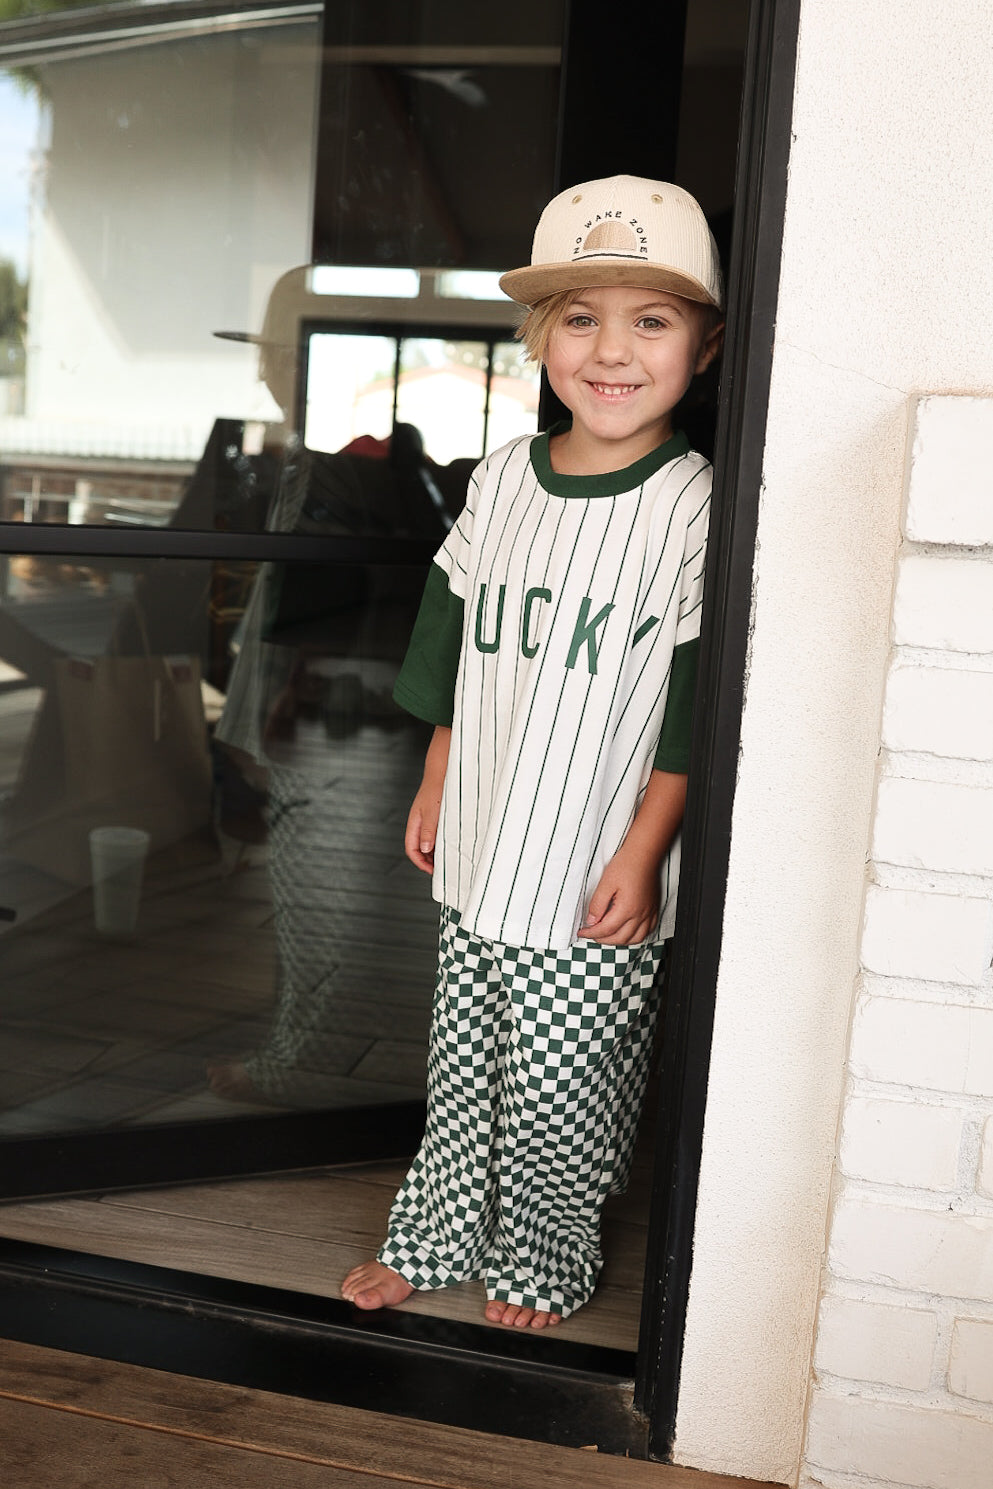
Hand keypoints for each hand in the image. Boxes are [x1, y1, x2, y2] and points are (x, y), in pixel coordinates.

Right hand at [403, 725, 450, 873]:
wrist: (445, 767)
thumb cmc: (438, 786)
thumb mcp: (434, 810)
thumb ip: (429, 830)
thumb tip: (425, 850)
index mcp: (415, 823)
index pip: (412, 850)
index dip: (420, 863)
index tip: (434, 871)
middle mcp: (420, 823)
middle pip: (421, 849)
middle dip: (430, 862)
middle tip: (446, 870)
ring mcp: (429, 819)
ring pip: (431, 842)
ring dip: (439, 852)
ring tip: (453, 859)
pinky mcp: (439, 815)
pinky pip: (439, 833)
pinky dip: (445, 841)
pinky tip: (457, 843)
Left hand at [578, 849, 660, 945]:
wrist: (644, 855)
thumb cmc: (626, 865)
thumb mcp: (605, 883)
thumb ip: (597, 904)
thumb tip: (592, 921)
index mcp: (627, 908)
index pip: (606, 929)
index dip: (591, 933)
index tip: (582, 932)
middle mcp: (640, 914)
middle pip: (620, 938)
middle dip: (603, 939)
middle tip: (591, 934)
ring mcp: (649, 913)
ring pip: (635, 939)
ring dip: (619, 941)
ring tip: (607, 935)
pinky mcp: (654, 909)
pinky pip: (647, 931)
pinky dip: (635, 936)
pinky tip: (627, 932)